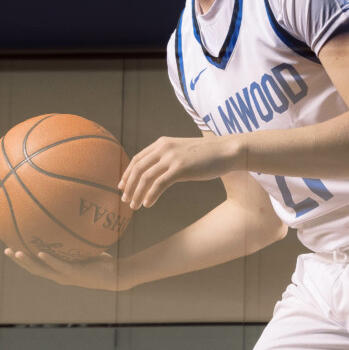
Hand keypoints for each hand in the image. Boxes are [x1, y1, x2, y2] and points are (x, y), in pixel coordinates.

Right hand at [3, 246, 125, 291]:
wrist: (117, 276)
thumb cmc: (103, 263)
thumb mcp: (86, 251)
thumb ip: (76, 241)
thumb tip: (72, 222)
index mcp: (60, 272)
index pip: (38, 267)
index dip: (24, 260)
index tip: (12, 249)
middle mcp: (60, 276)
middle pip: (34, 269)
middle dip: (19, 261)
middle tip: (5, 250)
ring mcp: (67, 276)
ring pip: (42, 270)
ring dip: (28, 262)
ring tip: (15, 252)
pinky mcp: (75, 273)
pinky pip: (59, 265)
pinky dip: (49, 260)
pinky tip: (40, 252)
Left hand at [119, 134, 238, 209]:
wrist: (226, 151)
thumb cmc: (207, 154)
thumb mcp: (182, 151)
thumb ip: (169, 158)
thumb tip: (157, 172)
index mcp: (162, 143)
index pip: (137, 159)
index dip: (127, 174)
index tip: (123, 187)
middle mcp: (163, 148)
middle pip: (138, 169)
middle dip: (128, 186)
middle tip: (125, 200)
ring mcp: (172, 158)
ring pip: (145, 178)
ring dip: (137, 193)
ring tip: (134, 206)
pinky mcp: (180, 169)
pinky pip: (159, 184)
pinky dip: (151, 195)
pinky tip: (148, 204)